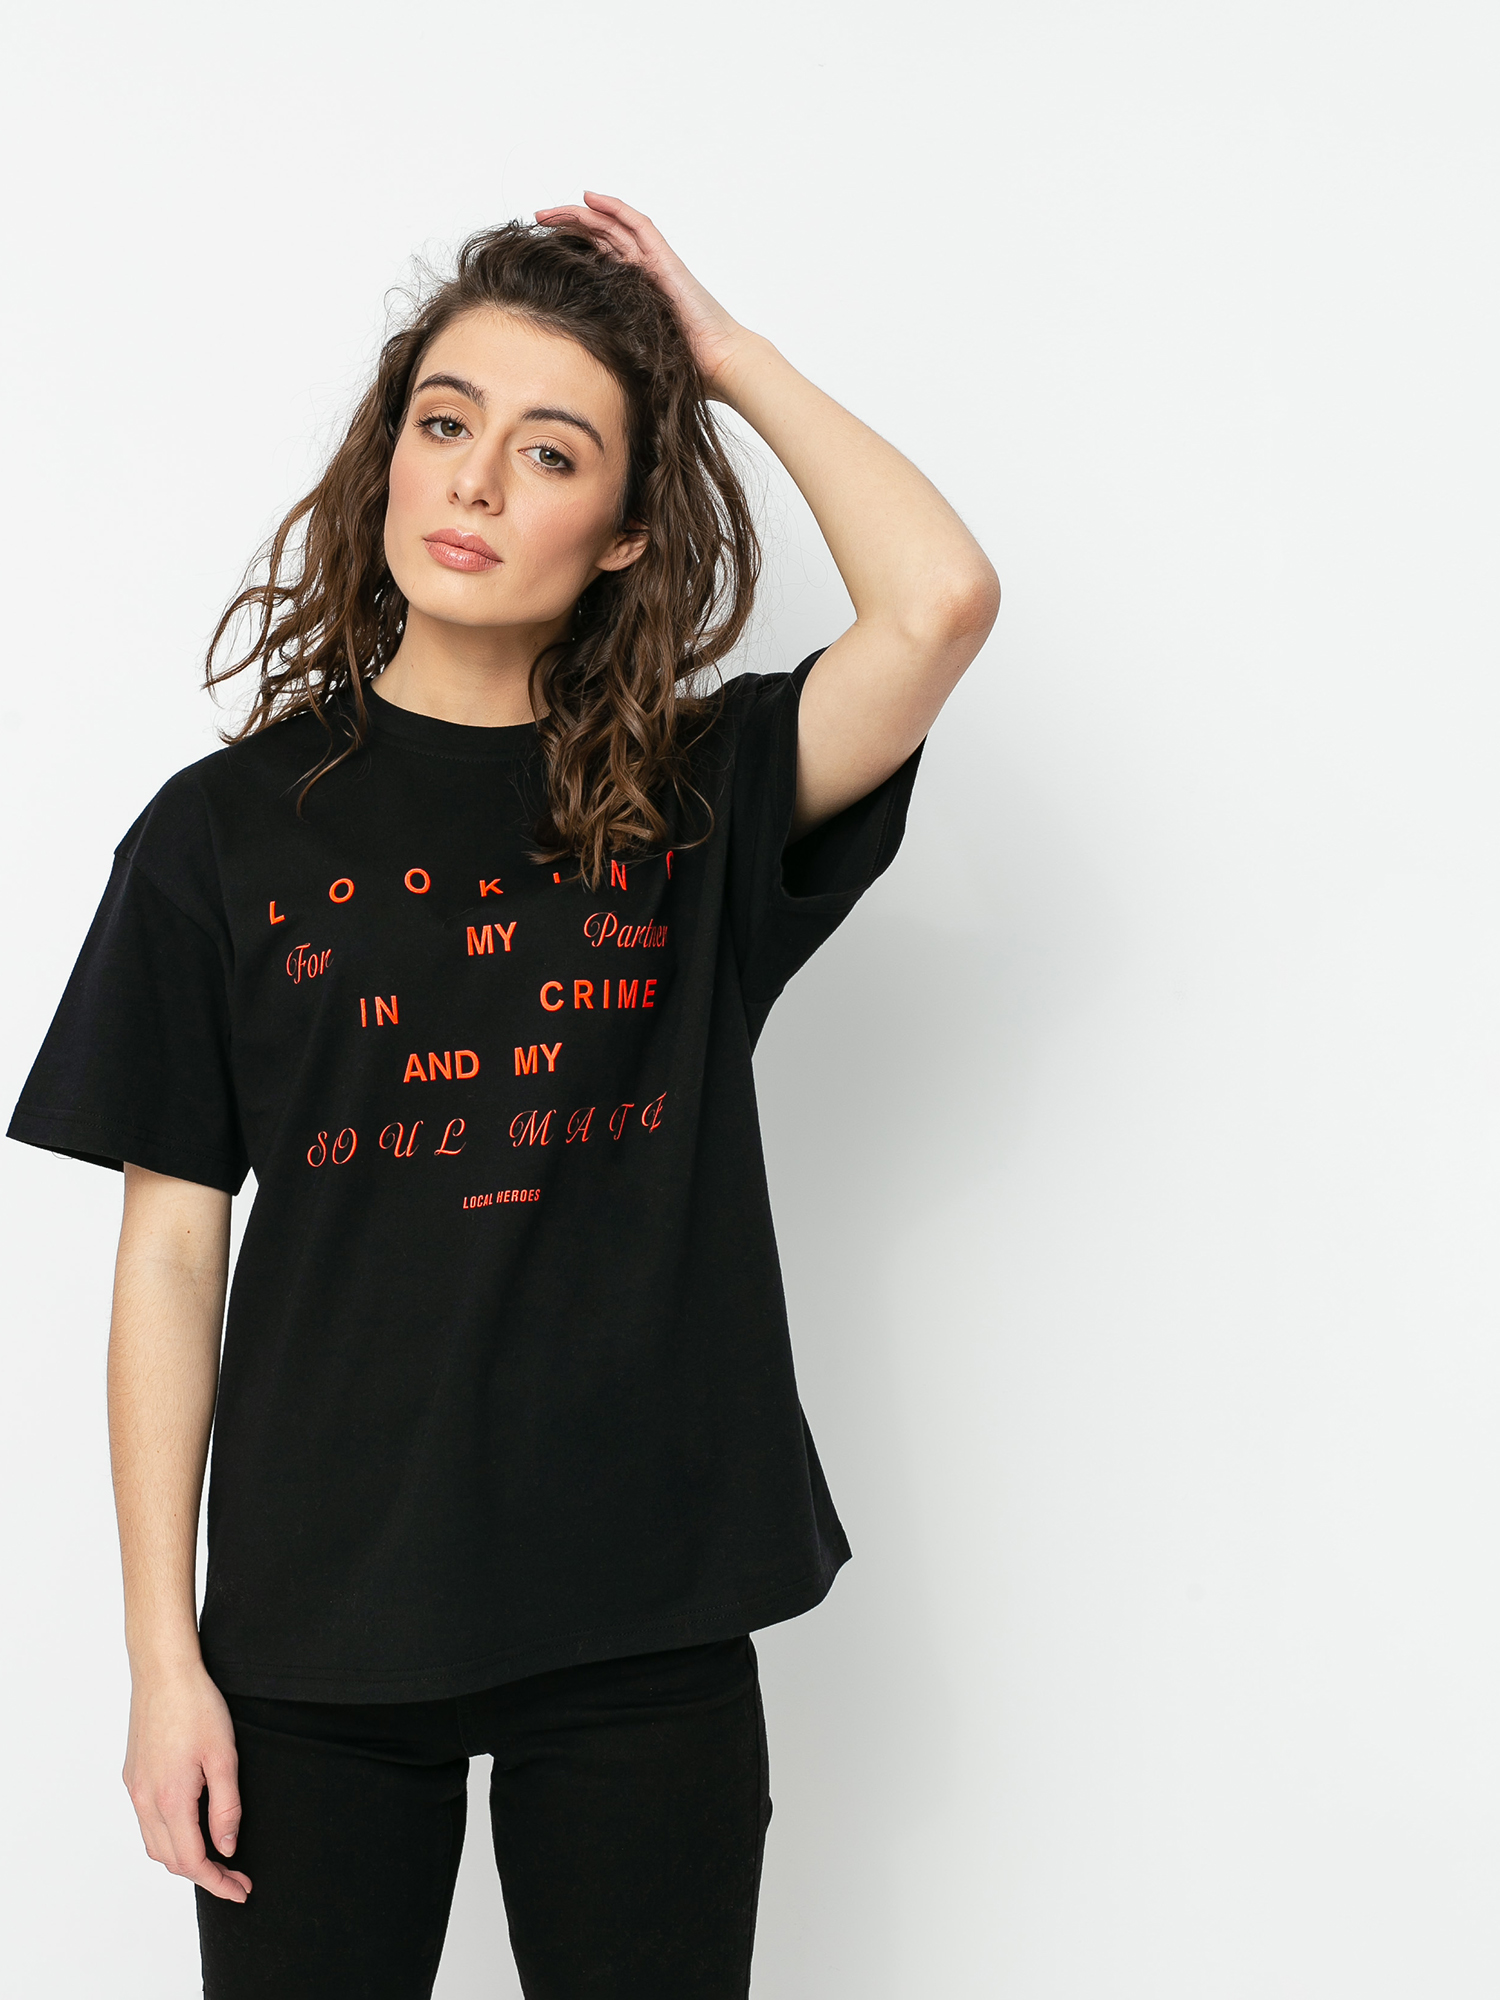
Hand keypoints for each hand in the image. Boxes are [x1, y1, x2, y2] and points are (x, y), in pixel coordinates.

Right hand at [123, 1662, 250, 1901]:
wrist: (163, 1672)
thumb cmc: (197, 1706)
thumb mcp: (224, 1756)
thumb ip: (226, 1807)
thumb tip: (226, 1846)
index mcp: (170, 1799)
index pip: (192, 1861)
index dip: (218, 1881)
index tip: (241, 1889)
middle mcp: (145, 1801)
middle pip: (171, 1859)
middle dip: (204, 1875)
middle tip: (236, 1877)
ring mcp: (134, 1789)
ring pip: (155, 1844)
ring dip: (184, 1858)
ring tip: (216, 1859)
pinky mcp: (132, 1776)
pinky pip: (147, 1822)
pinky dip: (168, 1837)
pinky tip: (189, 1828)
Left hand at [533, 192, 751, 395]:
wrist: (721, 365)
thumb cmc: (688, 370)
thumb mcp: (635, 359)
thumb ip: (612, 356)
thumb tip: (579, 381)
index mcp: (635, 292)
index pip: (598, 259)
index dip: (570, 248)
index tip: (540, 248)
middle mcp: (644, 272)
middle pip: (601, 237)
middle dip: (567, 224)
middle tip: (537, 218)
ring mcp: (655, 264)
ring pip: (614, 226)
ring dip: (582, 213)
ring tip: (550, 209)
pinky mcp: (667, 261)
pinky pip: (639, 226)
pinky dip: (615, 209)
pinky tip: (590, 198)